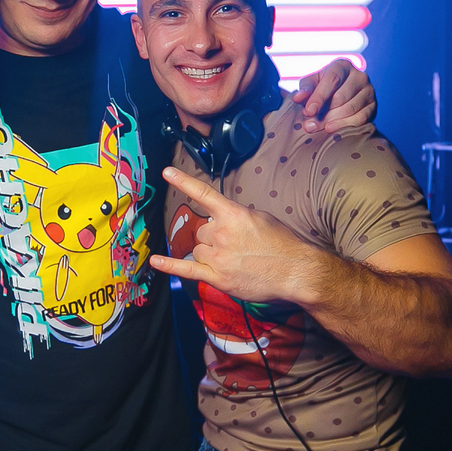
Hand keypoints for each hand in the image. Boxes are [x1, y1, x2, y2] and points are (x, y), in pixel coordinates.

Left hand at [148, 166, 329, 305]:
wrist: (295, 271)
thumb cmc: (283, 245)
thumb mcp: (262, 218)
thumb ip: (238, 216)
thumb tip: (226, 219)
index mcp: (233, 214)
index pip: (203, 194)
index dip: (183, 181)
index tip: (167, 172)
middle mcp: (221, 233)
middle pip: (202, 231)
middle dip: (214, 237)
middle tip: (236, 246)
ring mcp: (217, 256)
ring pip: (199, 250)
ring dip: (210, 253)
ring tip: (234, 260)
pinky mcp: (217, 277)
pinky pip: (186, 269)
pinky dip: (170, 265)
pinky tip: (156, 261)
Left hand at [291, 58, 375, 132]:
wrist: (343, 94)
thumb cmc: (324, 87)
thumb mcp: (313, 83)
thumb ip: (305, 89)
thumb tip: (298, 98)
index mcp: (342, 66)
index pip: (332, 80)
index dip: (319, 97)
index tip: (308, 111)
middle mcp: (359, 76)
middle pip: (340, 97)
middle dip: (323, 113)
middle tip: (309, 124)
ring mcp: (369, 90)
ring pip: (350, 109)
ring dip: (332, 121)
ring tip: (318, 128)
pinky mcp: (373, 105)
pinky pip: (361, 118)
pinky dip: (345, 126)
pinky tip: (332, 129)